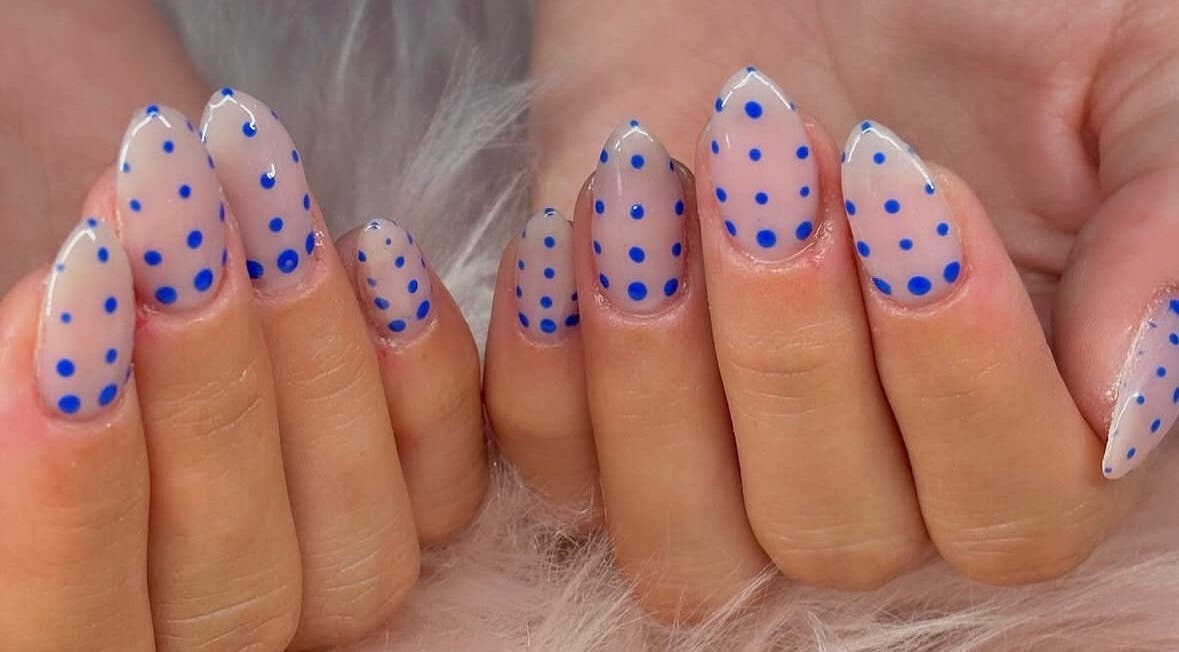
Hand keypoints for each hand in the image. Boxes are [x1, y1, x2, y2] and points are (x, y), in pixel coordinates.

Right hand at [0, 8, 486, 645]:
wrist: (154, 212)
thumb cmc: (84, 272)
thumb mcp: (44, 311)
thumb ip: (46, 346)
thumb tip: (96, 295)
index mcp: (81, 624)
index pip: (69, 631)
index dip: (68, 499)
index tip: (67, 309)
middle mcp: (217, 633)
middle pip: (237, 596)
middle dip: (208, 398)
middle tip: (180, 228)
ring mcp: (330, 577)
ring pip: (362, 550)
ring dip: (321, 364)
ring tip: (270, 203)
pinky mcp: (419, 503)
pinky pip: (451, 488)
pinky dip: (428, 374)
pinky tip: (383, 247)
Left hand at [485, 0, 1176, 617]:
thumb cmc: (971, 5)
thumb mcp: (1122, 65)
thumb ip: (1166, 225)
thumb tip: (1128, 395)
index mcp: (1017, 402)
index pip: (1014, 515)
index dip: (961, 379)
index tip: (905, 175)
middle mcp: (866, 452)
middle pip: (836, 538)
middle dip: (795, 352)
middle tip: (775, 150)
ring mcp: (715, 435)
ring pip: (686, 551)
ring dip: (661, 378)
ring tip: (660, 183)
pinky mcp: (590, 389)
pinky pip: (552, 467)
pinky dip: (547, 364)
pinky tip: (584, 217)